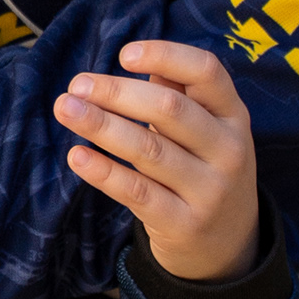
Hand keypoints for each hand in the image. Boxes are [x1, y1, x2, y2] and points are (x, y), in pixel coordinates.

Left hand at [54, 39, 257, 281]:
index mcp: (233, 115)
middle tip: (77, 85)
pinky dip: (104, 172)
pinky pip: (137, 193)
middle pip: (170, 109)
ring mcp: (209, 190)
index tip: (124, 54)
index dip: (166, 55)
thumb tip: (139, 58)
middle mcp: (228, 150)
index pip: (206, 72)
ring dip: (101, 126)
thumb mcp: (207, 128)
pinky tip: (77, 155)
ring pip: (148, 150)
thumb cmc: (203, 167)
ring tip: (66, 109)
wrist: (228, 244)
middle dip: (117, 93)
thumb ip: (178, 93)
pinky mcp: (183, 224)